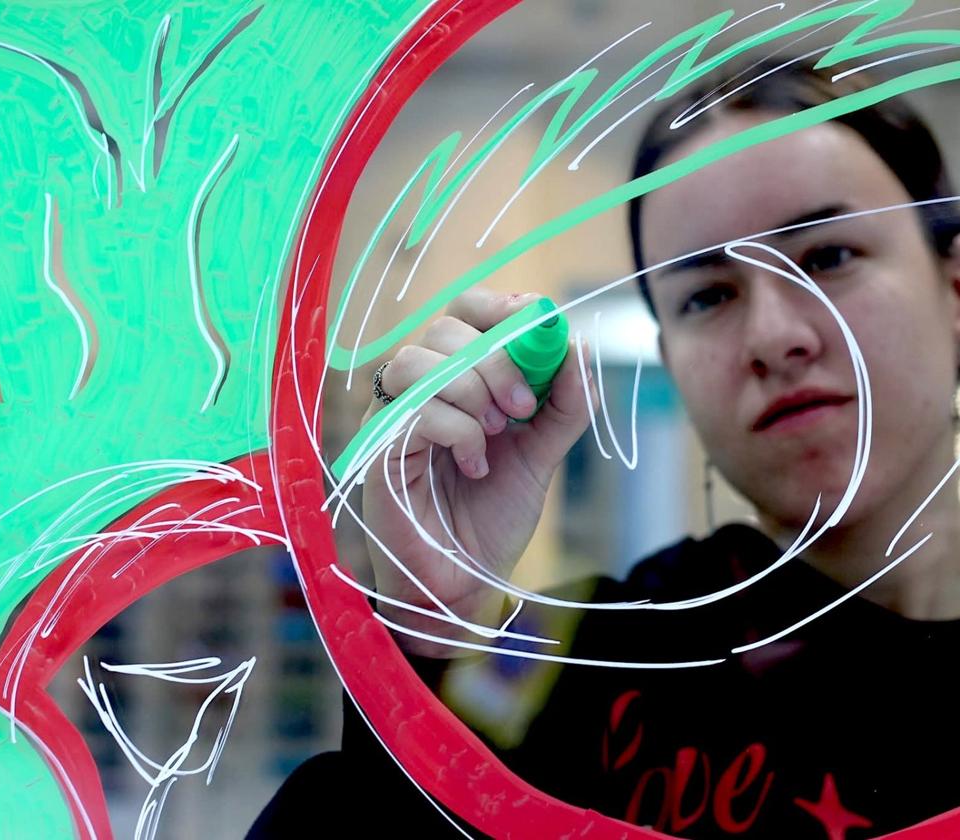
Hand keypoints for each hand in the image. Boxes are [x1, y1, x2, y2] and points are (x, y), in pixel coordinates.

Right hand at [360, 288, 594, 656]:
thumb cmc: (493, 515)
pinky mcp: (378, 449)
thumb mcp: (544, 454)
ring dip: (470, 391)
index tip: (534, 325)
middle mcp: (419, 388)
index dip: (498, 308)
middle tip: (523, 407)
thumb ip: (565, 404)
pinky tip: (474, 464)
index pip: (464, 311)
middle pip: (445, 330)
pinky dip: (456, 431)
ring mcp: (393, 416)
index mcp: (456, 377)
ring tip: (496, 434)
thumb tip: (581, 348)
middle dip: (495, 360)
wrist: (466, 582)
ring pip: (419, 361)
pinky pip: (412, 409)